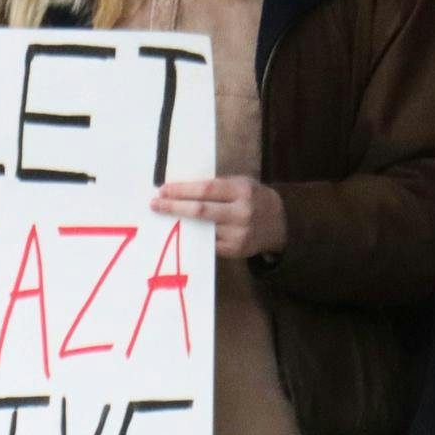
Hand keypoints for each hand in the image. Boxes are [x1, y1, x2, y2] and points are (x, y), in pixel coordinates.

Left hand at [152, 176, 286, 258]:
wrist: (281, 224)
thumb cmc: (253, 198)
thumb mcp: (241, 184)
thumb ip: (216, 186)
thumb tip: (179, 188)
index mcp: (242, 191)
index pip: (206, 190)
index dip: (182, 190)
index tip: (162, 190)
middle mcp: (242, 212)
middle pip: (200, 210)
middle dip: (173, 207)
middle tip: (154, 204)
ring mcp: (239, 233)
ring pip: (201, 228)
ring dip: (179, 223)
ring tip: (161, 217)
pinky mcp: (234, 250)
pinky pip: (206, 242)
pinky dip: (191, 236)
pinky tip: (179, 231)